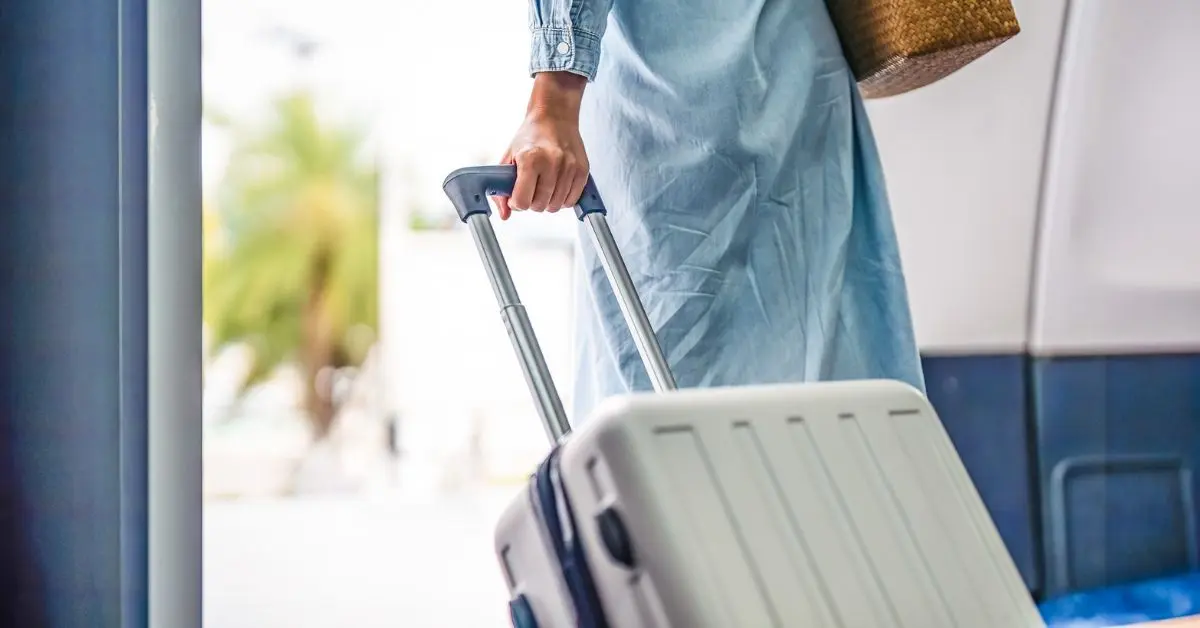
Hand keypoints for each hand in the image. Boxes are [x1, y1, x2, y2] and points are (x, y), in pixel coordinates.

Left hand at [494, 72, 589, 219]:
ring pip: (557, 206)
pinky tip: (556, 188)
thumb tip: (504, 215)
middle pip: (540, 206)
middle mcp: (552, 163)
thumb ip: (502, 189)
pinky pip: (572, 200)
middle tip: (530, 190)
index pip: (523, 201)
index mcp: (530, 159)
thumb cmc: (530, 136)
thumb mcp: (509, 158)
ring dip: (548, 202)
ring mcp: (570, 167)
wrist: (554, 116)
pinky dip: (563, 199)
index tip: (517, 197)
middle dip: (532, 203)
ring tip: (543, 187)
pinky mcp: (582, 170)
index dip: (517, 203)